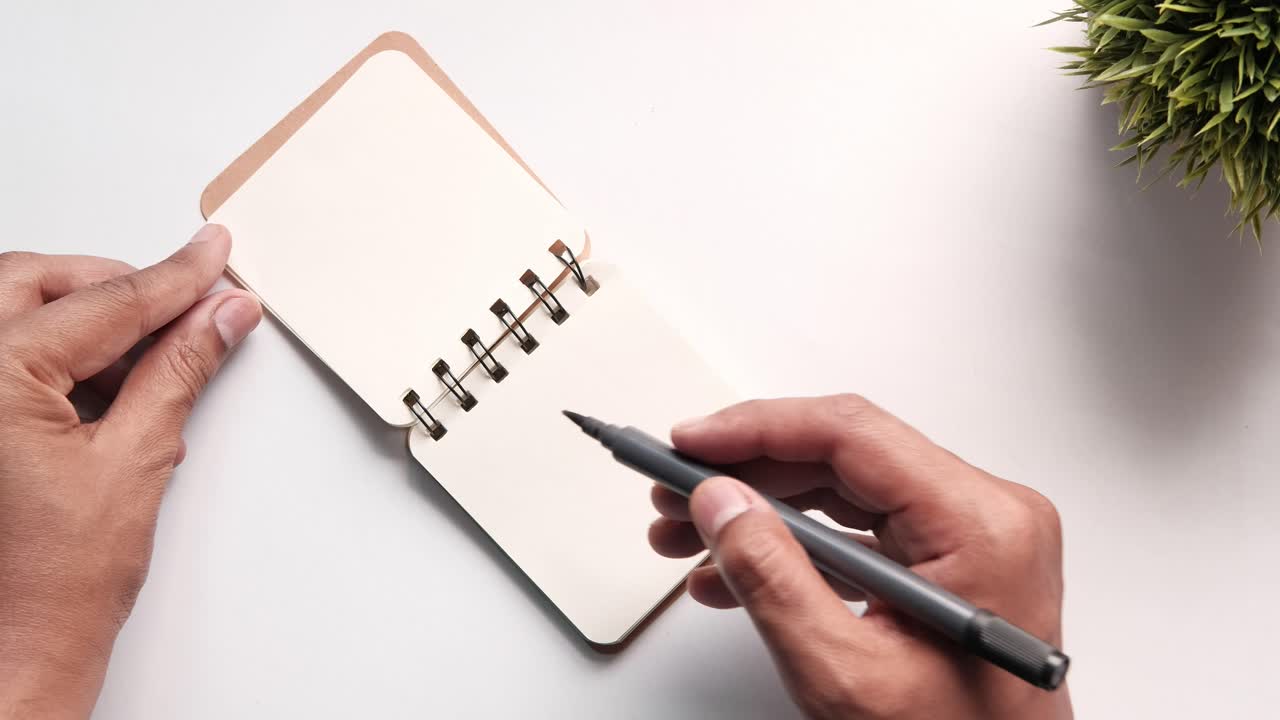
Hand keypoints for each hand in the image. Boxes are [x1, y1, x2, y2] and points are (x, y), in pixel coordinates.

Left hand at [0, 225, 260, 718]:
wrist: (10, 656)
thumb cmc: (48, 589)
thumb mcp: (135, 463)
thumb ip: (179, 371)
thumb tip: (218, 317)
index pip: (104, 302)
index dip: (174, 278)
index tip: (212, 256)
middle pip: (40, 282)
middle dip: (118, 289)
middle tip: (187, 305)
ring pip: (14, 308)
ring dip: (86, 322)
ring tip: (146, 370)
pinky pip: (2, 351)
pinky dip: (55, 354)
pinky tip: (104, 388)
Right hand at [649, 395, 1071, 719]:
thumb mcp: (847, 674)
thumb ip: (775, 579)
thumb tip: (721, 502)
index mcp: (980, 525)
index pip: (851, 436)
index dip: (757, 430)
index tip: (689, 444)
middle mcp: (985, 515)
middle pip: (841, 457)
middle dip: (745, 476)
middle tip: (673, 493)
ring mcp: (969, 537)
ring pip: (841, 490)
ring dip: (759, 512)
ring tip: (687, 535)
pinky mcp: (948, 561)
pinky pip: (857, 531)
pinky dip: (793, 547)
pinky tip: (732, 571)